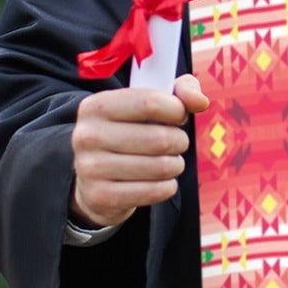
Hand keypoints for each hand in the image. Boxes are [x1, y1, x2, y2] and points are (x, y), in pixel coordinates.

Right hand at [69, 73, 209, 228]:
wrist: (95, 178)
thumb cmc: (130, 131)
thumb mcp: (150, 103)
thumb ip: (180, 91)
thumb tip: (200, 102)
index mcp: (96, 106)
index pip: (150, 102)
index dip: (177, 110)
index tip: (179, 116)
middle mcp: (87, 135)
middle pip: (159, 138)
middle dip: (179, 141)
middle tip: (176, 143)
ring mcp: (90, 168)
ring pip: (160, 167)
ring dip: (176, 165)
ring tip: (170, 162)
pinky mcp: (100, 196)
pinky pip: (154, 191)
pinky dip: (168, 187)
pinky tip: (161, 181)